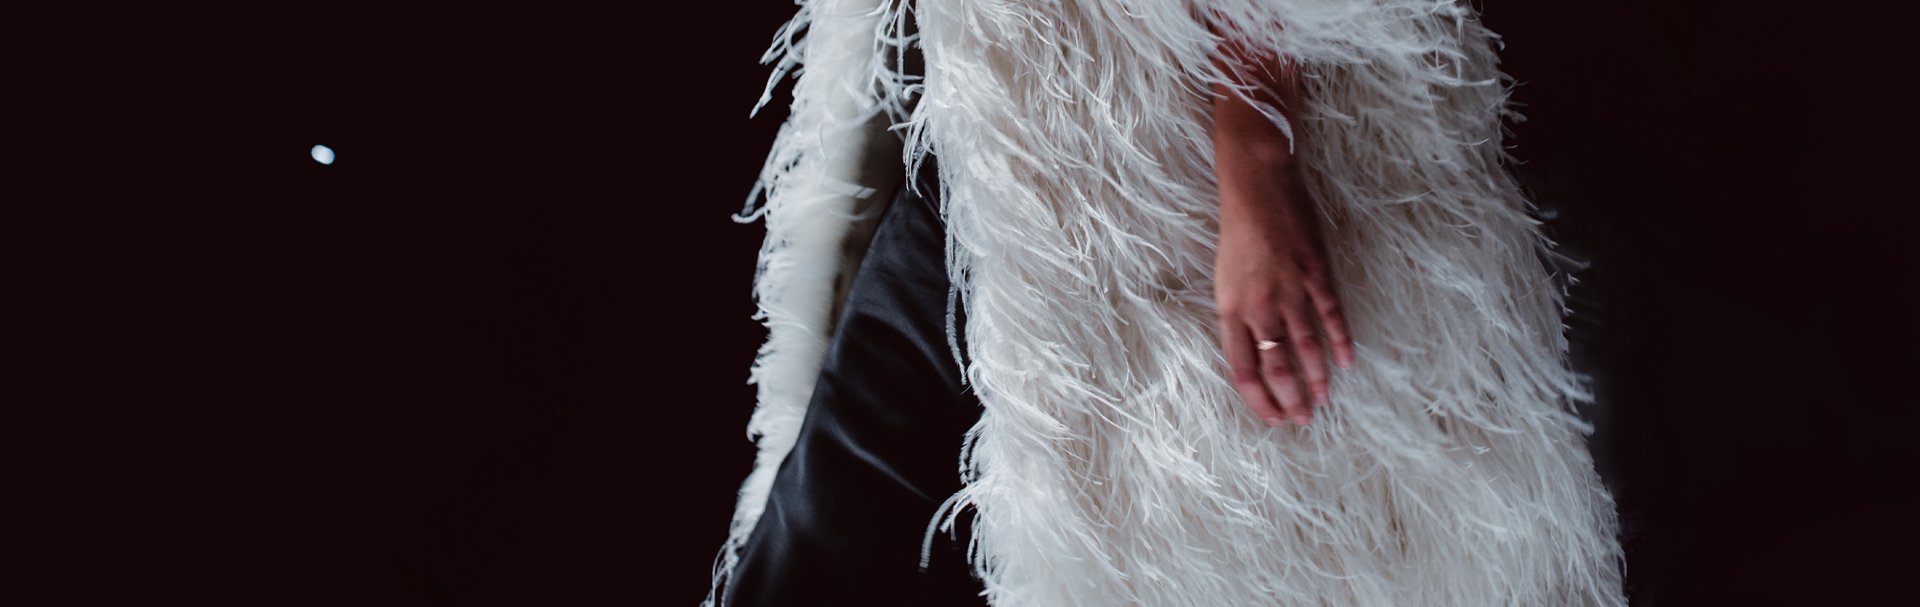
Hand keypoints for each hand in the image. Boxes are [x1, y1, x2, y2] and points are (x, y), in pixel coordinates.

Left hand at [1211, 76, 1355, 428]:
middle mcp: (1259, 306)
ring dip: (1317, 378)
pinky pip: (1331, 316)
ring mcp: (1290, 290)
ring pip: (1305, 348)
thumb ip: (1239, 316)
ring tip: (1324, 401)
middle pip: (1276, 367)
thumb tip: (1254, 350)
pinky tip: (1347, 362)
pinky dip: (1341, 342)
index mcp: (1230, 309)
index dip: (1258, 400)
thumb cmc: (1238, 233)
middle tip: (1303, 419)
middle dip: (1290, 399)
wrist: (1257, 186)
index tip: (1272, 418)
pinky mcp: (1315, 273)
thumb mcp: (1225, 279)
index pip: (1243, 370)